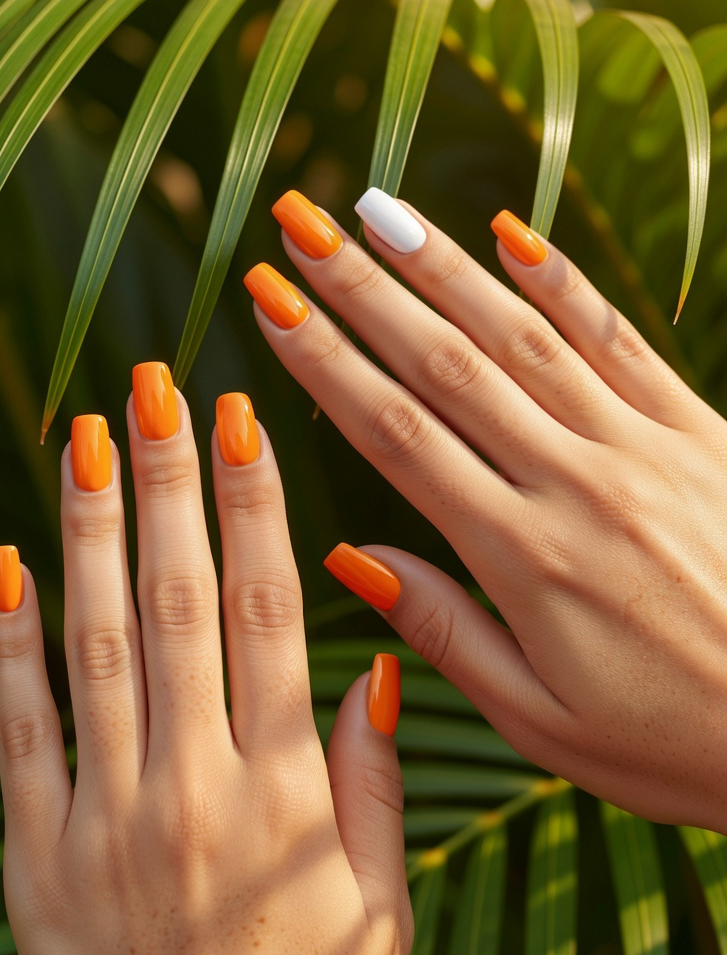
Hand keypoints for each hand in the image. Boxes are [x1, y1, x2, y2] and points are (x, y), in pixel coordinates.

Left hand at [0, 369, 411, 954]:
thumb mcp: (378, 909)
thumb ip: (370, 781)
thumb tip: (370, 660)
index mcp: (286, 794)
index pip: (268, 611)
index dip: (253, 506)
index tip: (241, 421)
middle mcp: (195, 788)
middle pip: (177, 600)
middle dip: (167, 482)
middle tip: (154, 389)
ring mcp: (106, 820)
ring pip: (96, 642)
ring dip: (91, 529)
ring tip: (85, 437)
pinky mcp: (38, 859)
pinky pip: (20, 730)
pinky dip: (12, 641)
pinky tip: (9, 562)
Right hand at [246, 190, 726, 834]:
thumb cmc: (677, 744)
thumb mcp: (545, 724)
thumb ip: (446, 632)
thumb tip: (353, 556)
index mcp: (524, 556)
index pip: (398, 436)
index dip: (325, 363)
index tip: (270, 305)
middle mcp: (577, 482)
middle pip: (447, 365)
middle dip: (363, 290)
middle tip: (299, 225)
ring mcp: (644, 447)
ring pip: (524, 336)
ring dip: (444, 267)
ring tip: (377, 211)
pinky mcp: (701, 432)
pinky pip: (620, 340)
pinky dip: (563, 283)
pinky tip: (513, 233)